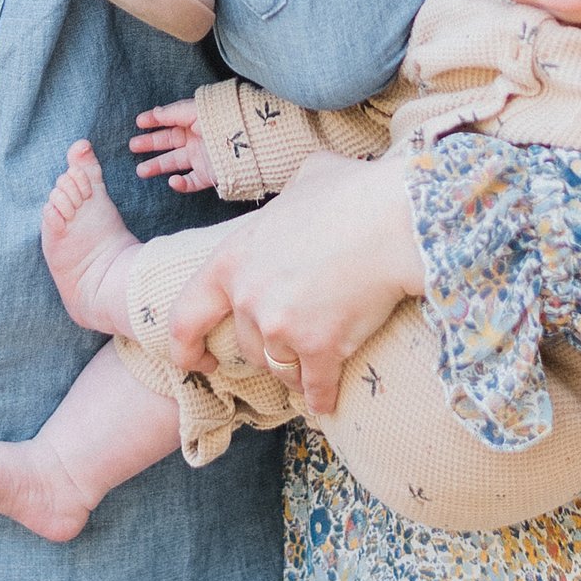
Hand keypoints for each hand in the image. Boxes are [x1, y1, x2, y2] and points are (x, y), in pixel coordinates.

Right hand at [129, 101, 216, 193]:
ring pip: (175, 163)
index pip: (170, 120)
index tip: (138, 122)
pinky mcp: (209, 174)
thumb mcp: (197, 110)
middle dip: (150, 144)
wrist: (250, 141)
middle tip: (132, 146)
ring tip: (140, 170)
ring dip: (157, 166)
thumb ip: (175, 112)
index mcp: (195, 120)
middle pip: (169, 142)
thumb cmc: (223, 120)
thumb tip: (156, 112)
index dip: (154, 120)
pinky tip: (172, 181)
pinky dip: (181, 184)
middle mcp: (196, 138)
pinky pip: (192, 182)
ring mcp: (202, 157)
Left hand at [162, 148, 421, 414]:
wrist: (396, 219)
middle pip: (246, 345)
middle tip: (292, 344)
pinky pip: (315, 388)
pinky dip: (322, 397)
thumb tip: (298, 198)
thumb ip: (286, 201)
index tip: (198, 361)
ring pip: (279, 369)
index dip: (184, 346)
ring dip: (294, 372)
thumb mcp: (304, 180)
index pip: (185, 315)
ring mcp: (282, 327)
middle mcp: (249, 298)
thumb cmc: (355, 193)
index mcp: (232, 259)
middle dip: (269, 348)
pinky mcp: (320, 349)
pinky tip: (328, 401)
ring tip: (313, 367)